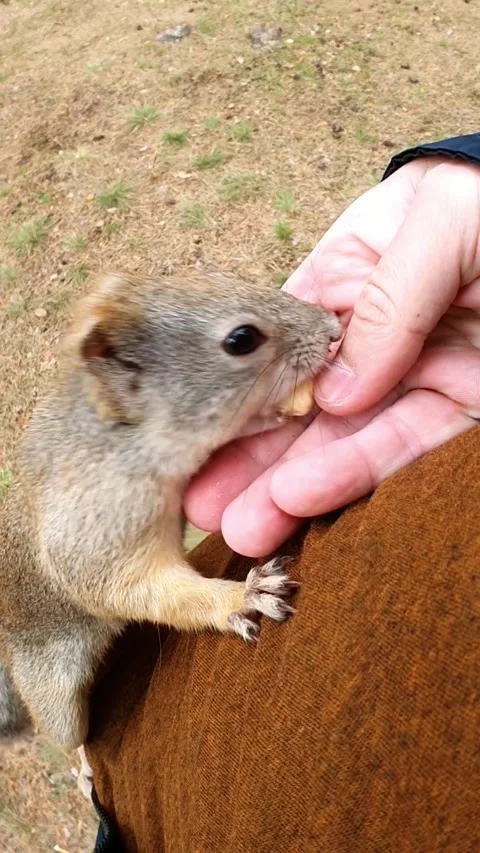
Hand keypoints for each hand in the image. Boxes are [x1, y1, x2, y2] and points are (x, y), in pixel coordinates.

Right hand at [185, 157, 479, 555]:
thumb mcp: (437, 221)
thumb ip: (384, 298)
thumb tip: (336, 392)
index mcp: (349, 277)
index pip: (278, 344)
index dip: (238, 393)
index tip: (199, 437)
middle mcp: (373, 335)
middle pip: (298, 404)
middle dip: (250, 458)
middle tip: (202, 508)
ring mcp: (415, 375)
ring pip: (343, 439)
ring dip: (289, 487)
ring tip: (238, 530)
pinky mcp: (461, 406)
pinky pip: (405, 448)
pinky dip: (357, 478)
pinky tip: (302, 505)